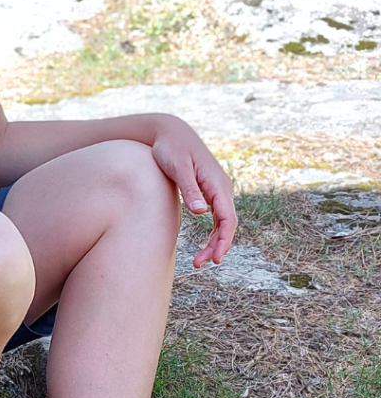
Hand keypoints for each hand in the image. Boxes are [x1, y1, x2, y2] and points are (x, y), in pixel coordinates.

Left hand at [150, 117, 236, 267]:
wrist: (170, 133)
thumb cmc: (171, 149)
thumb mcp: (177, 169)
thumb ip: (189, 190)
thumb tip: (201, 212)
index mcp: (217, 183)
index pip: (228, 218)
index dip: (223, 240)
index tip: (214, 259)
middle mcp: (222, 187)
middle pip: (227, 223)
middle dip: (217, 246)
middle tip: (200, 265)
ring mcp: (216, 189)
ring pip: (223, 221)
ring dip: (214, 242)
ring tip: (199, 261)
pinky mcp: (209, 190)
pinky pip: (217, 215)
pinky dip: (213, 231)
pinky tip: (204, 244)